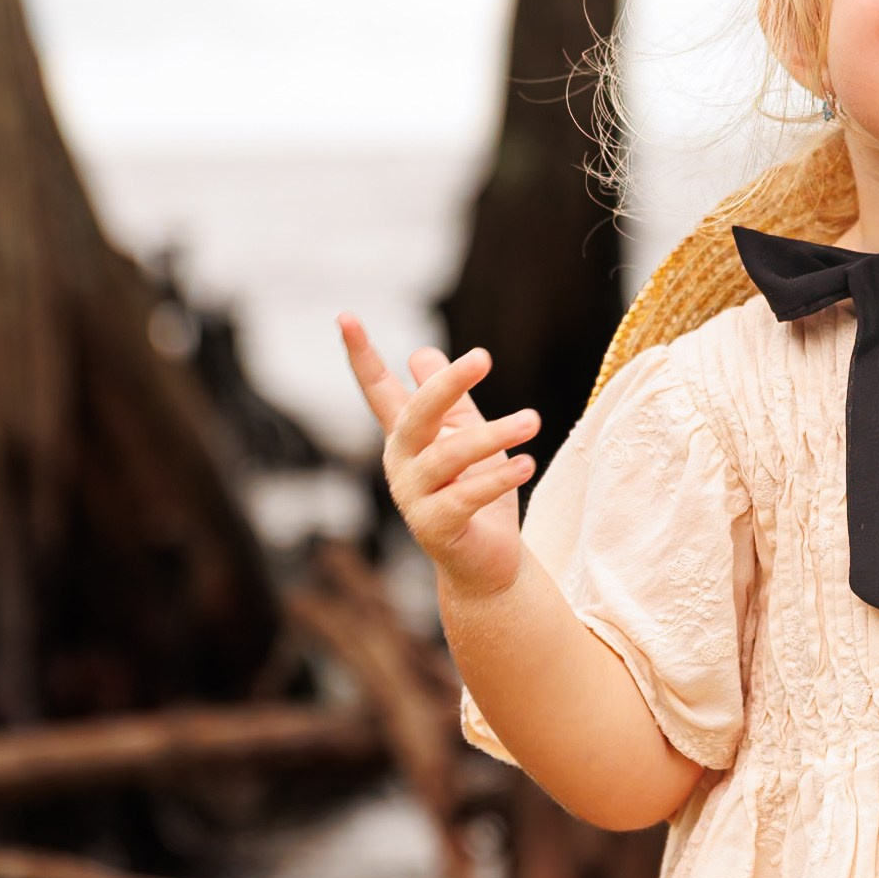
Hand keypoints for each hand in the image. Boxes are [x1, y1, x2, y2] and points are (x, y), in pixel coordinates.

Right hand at [339, 315, 540, 598]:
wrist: (487, 561)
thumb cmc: (475, 492)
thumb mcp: (463, 435)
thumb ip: (449, 399)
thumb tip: (421, 352)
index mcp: (406, 436)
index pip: (379, 390)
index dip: (361, 354)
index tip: (345, 315)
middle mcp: (401, 463)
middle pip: (417, 414)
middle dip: (446, 384)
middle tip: (483, 357)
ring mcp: (413, 497)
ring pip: (449, 456)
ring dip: (493, 435)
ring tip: (533, 420)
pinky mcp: (434, 527)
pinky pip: (466, 496)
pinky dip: (497, 477)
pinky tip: (525, 463)